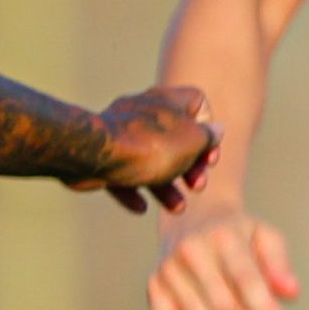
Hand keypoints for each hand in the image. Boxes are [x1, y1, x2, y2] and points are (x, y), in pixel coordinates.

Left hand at [82, 84, 214, 212]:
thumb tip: (215, 131)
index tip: (208, 154)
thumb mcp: (192, 142)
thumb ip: (208, 137)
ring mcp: (119, 132)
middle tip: (197, 186)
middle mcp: (143, 111)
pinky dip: (134, 189)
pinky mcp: (99, 153)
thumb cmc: (149, 147)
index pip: (198, 102)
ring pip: (149, 159)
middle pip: (175, 137)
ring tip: (176, 208)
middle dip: (189, 166)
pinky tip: (140, 207)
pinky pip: (121, 172)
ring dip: (166, 185)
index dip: (209, 129)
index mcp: (168, 100)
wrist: (93, 154)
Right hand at [146, 197, 298, 309]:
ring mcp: (169, 270)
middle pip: (225, 309)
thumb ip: (279, 264)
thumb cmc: (239, 235)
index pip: (245, 279)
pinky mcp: (154, 288)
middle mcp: (192, 252)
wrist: (192, 215)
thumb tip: (291, 293)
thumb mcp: (265, 236)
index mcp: (224, 236)